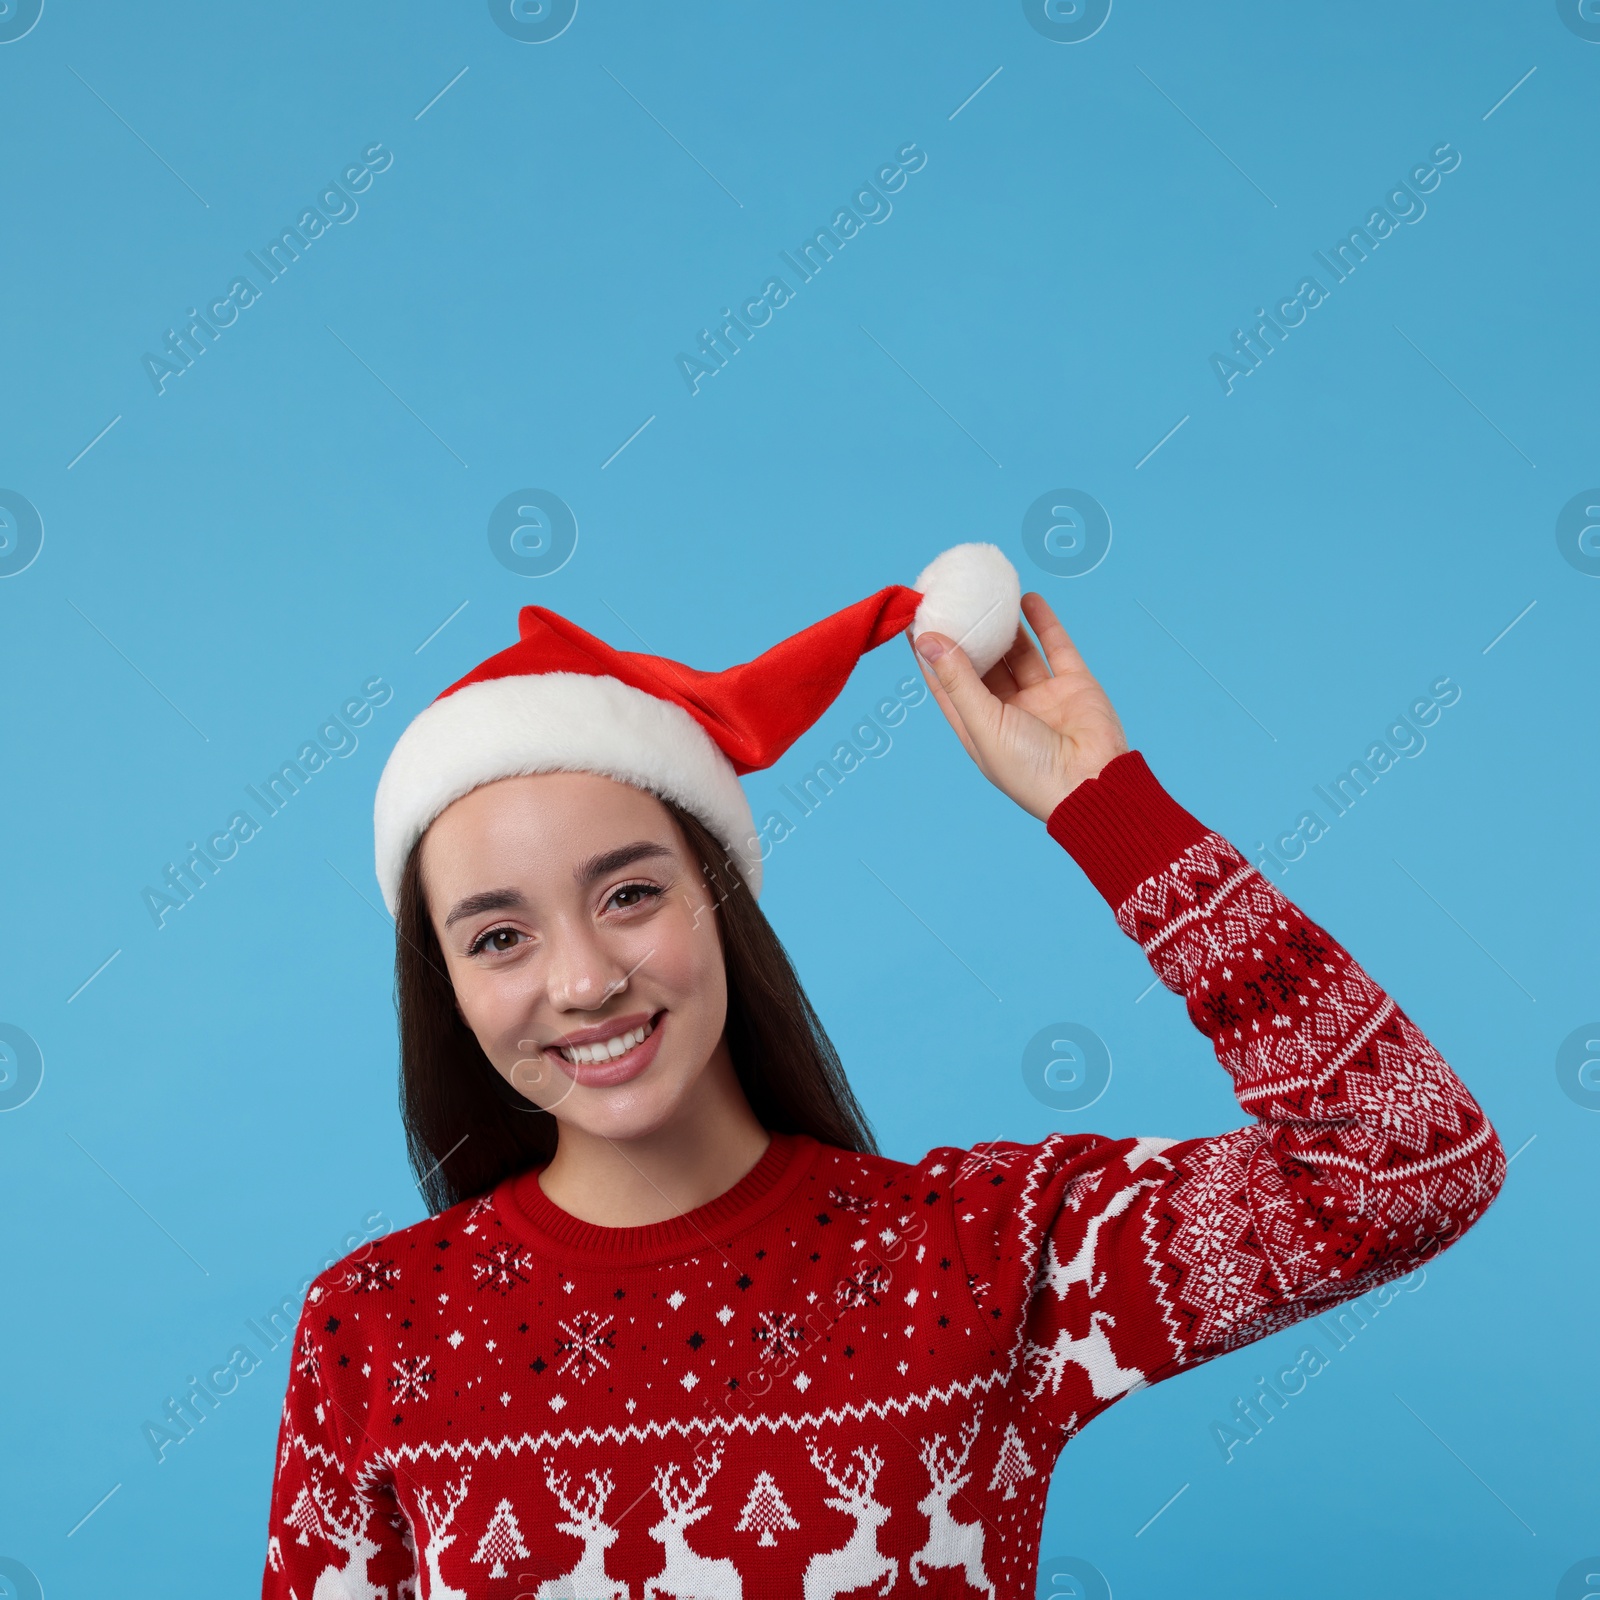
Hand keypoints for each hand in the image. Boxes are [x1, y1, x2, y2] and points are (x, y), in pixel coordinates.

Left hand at [912, 592, 1129, 820]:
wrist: (1094, 785)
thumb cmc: (1031, 769)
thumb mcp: (984, 723)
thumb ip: (958, 680)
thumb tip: (926, 640)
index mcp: (980, 729)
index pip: (947, 685)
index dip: (931, 655)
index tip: (917, 620)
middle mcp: (1009, 713)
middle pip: (981, 665)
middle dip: (967, 634)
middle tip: (951, 597)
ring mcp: (1043, 698)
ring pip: (1017, 654)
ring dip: (1003, 625)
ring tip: (986, 594)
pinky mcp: (1074, 686)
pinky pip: (1056, 647)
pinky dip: (1043, 622)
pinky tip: (1026, 598)